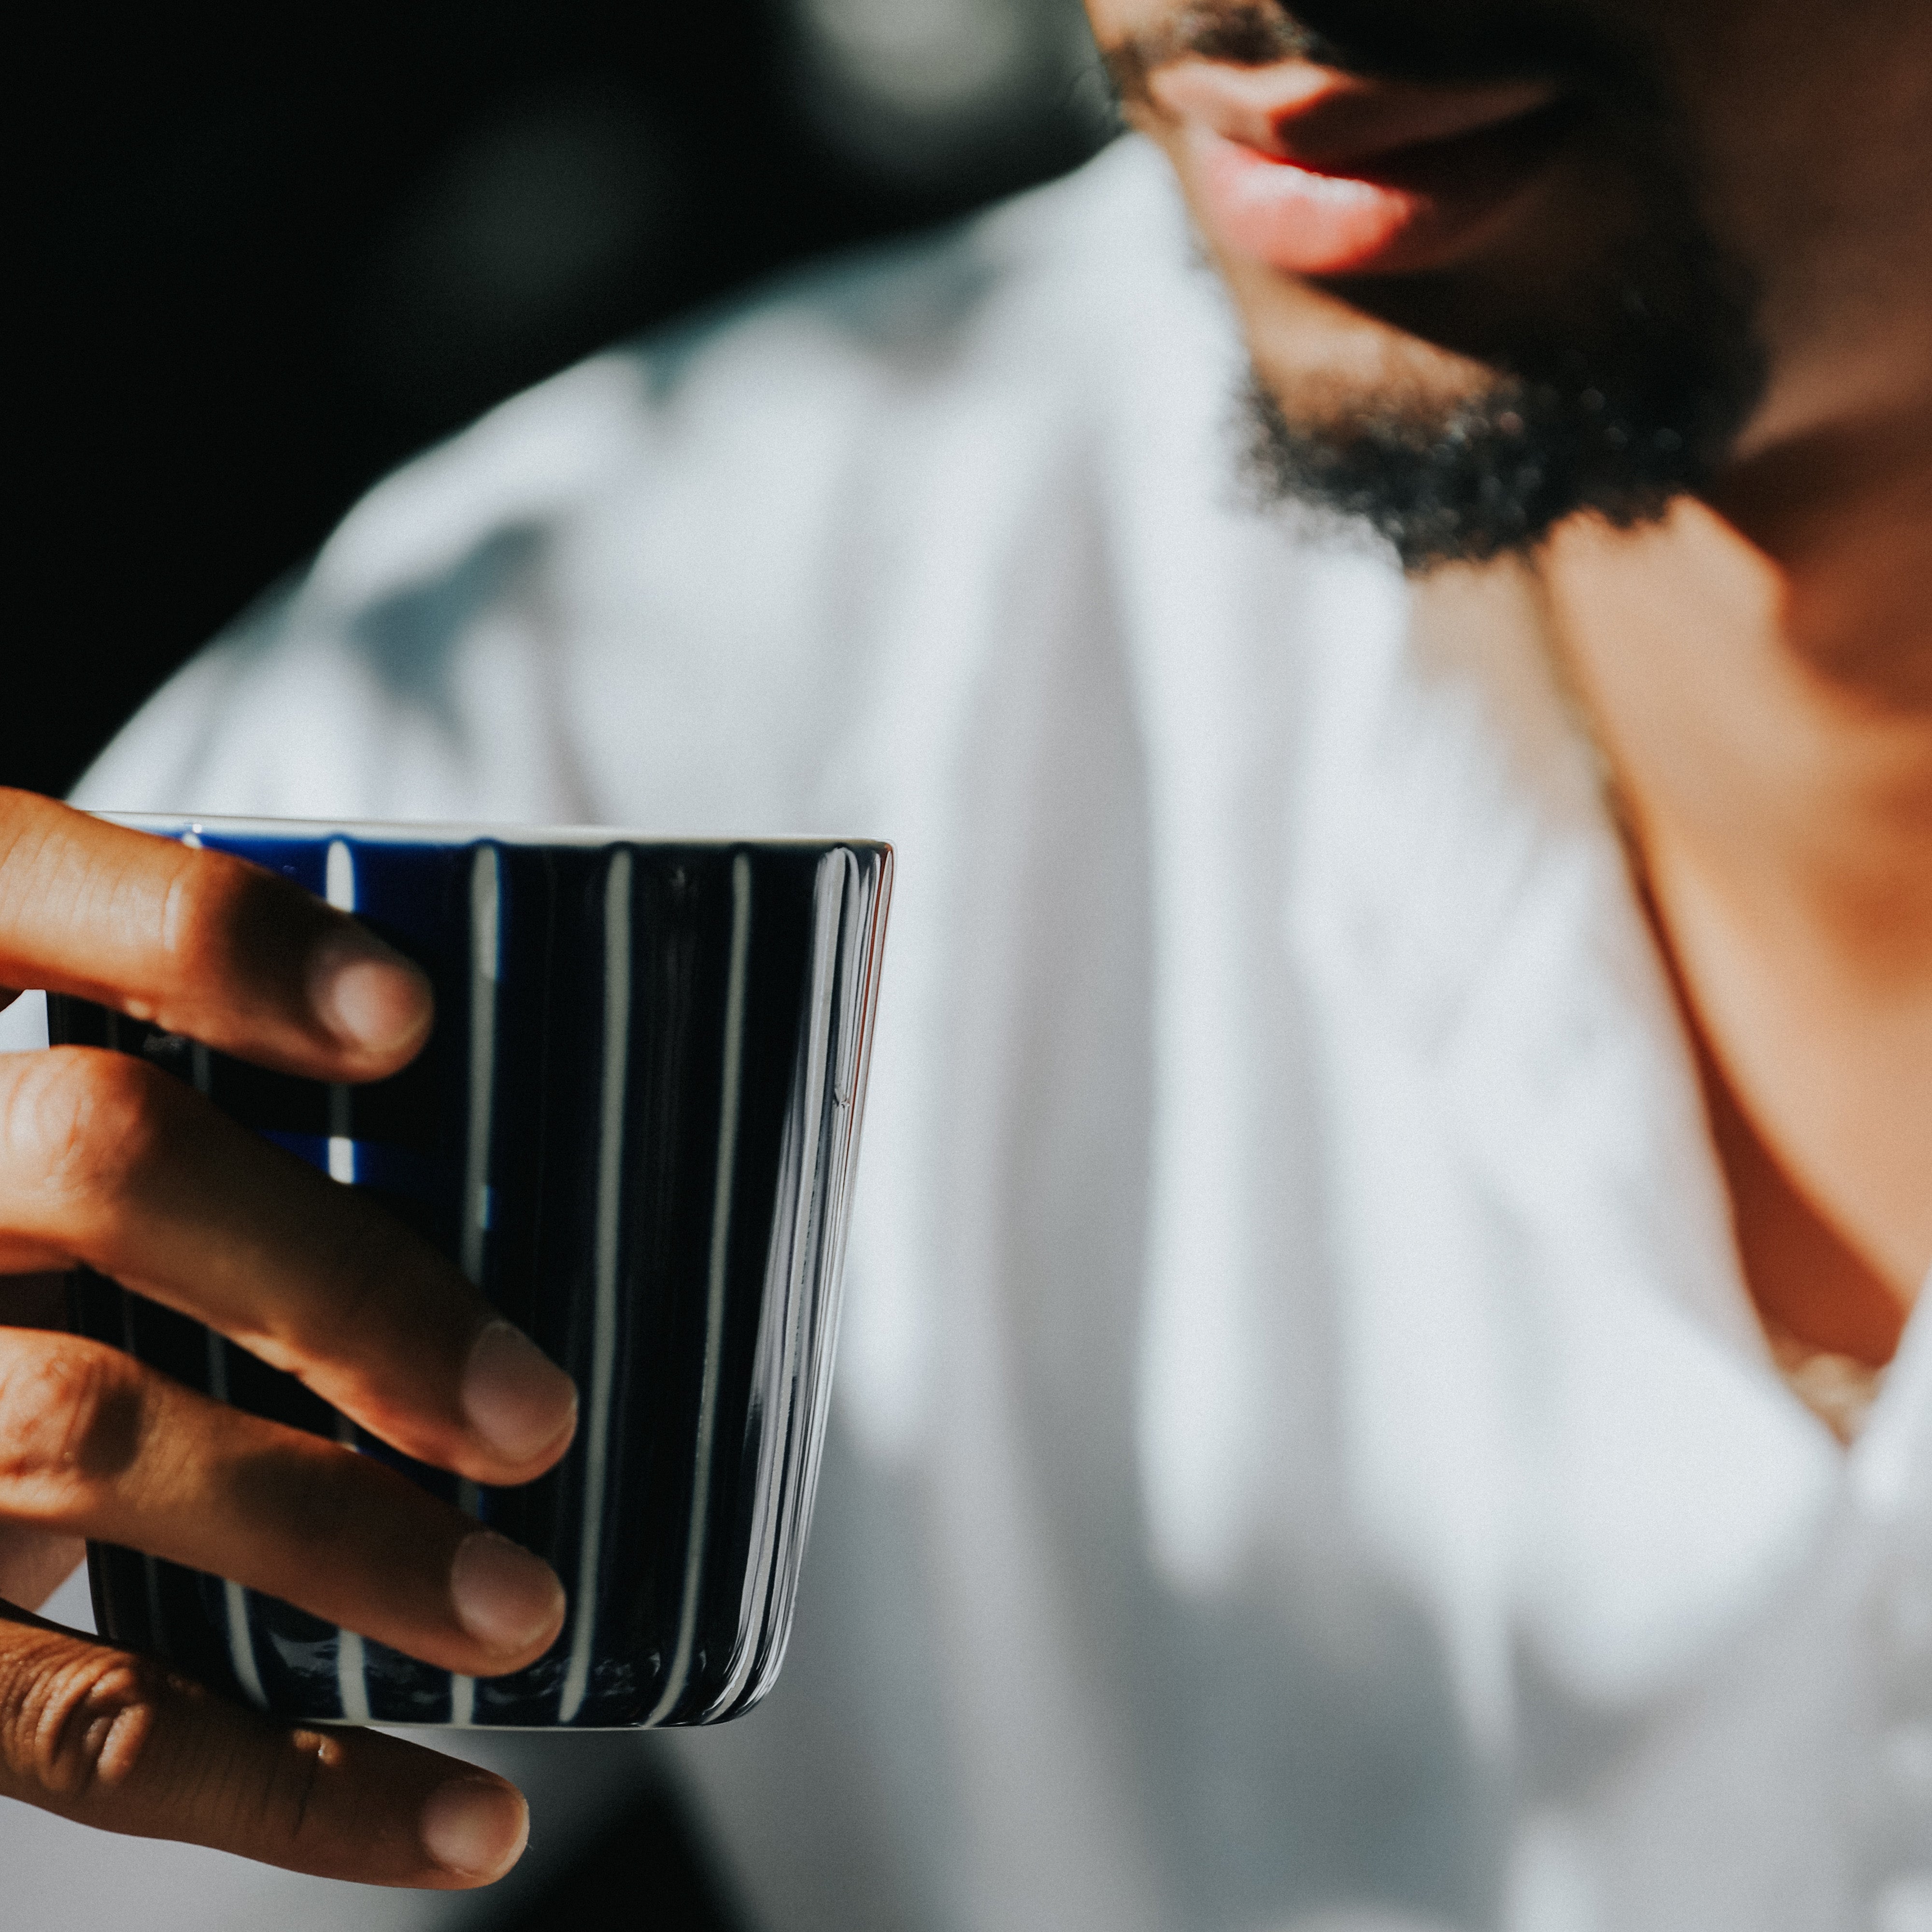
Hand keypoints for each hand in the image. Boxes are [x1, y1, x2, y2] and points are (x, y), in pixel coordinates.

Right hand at [0, 789, 577, 1887]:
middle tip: (532, 1405)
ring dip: (333, 1541)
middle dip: (337, 1283)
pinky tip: (465, 1821)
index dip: (209, 940)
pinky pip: (64, 1721)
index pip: (29, 893)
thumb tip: (548, 1131)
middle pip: (98, 1165)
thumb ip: (218, 1094)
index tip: (411, 1015)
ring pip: (82, 1437)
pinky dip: (283, 1790)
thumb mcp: (63, 1107)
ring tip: (526, 1612)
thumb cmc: (29, 1215)